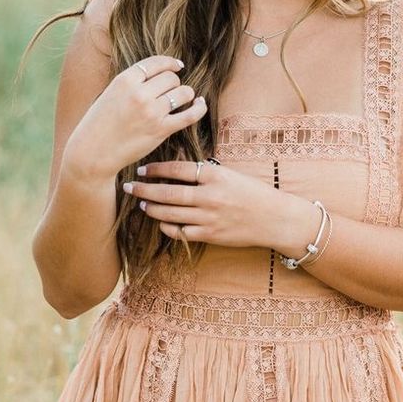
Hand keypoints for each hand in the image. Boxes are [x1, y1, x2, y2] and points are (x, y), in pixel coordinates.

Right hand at [63, 57, 207, 182]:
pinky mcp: (161, 130)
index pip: (156, 63)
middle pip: (171, 78)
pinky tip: (200, 104)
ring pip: (183, 92)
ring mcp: (151, 112)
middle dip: (174, 83)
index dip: (171, 63)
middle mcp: (139, 93)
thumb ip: (132, 82)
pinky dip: (199, 108)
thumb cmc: (99, 123)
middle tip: (170, 92)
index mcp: (125, 80)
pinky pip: (190, 114)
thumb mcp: (110, 93)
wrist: (93, 153)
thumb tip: (160, 70)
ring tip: (181, 99)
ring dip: (185, 95)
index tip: (178, 66)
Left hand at [123, 160, 285, 248]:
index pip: (177, 169)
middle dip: (144, 189)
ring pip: (170, 213)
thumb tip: (176, 166)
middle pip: (168, 192)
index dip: (156, 169)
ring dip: (152, 207)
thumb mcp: (229, 174)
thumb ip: (204, 172)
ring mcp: (209, 217)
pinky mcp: (210, 235)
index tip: (143, 169)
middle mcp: (210, 196)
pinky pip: (180, 232)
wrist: (274, 218)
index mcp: (215, 175)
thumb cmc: (252, 192)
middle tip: (128, 186)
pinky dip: (167, 226)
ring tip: (141, 202)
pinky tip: (160, 221)